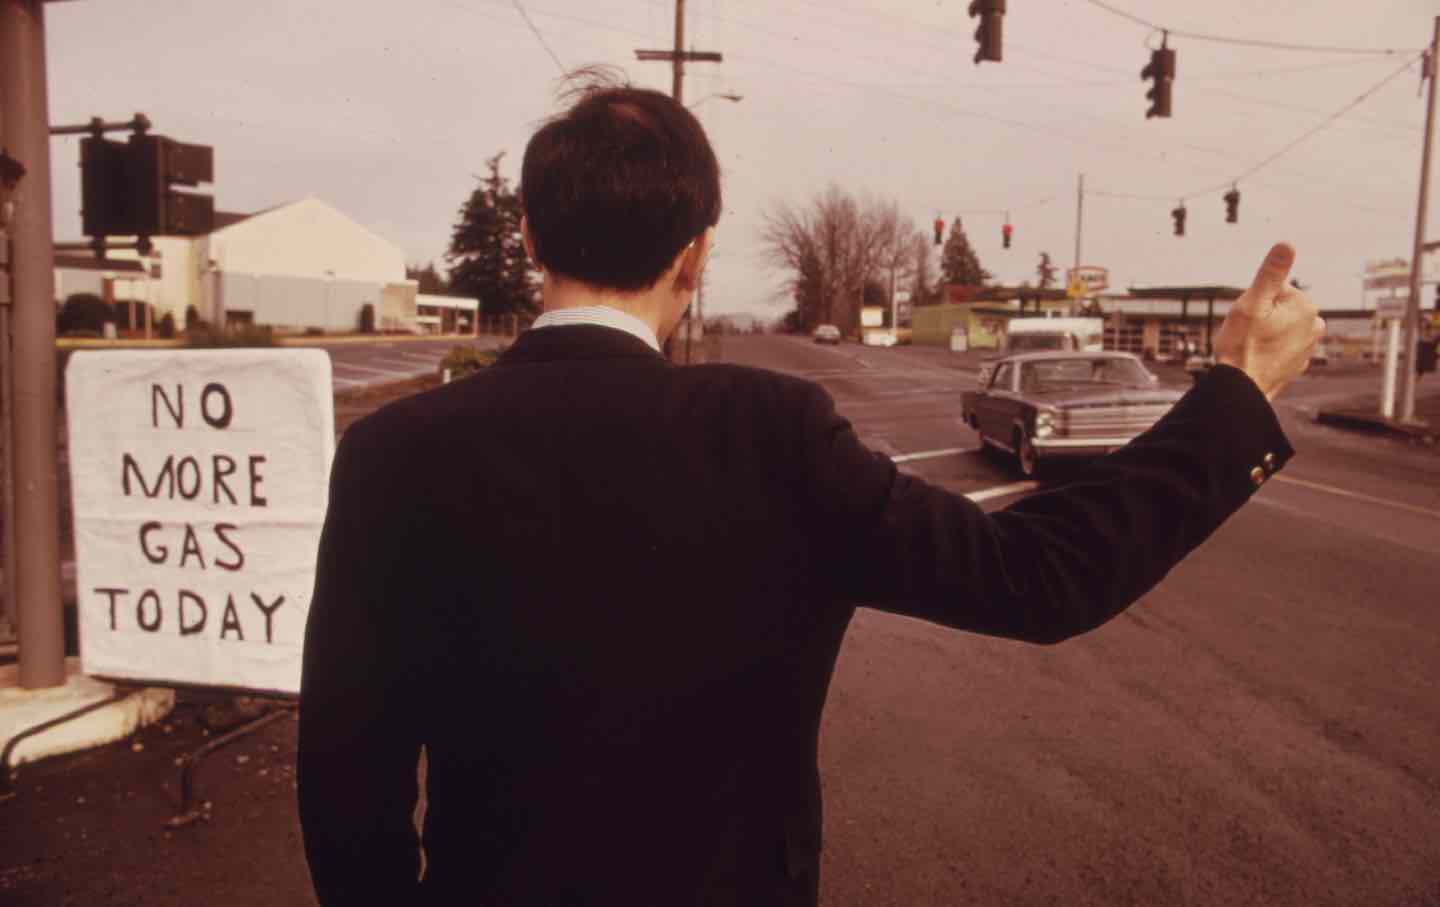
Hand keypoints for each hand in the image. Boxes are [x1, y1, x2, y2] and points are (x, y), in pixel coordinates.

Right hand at [1212, 242, 1325, 400]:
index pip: (1274, 289)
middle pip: (1279, 307)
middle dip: (1261, 315)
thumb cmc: (1243, 346)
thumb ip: (1271, 273)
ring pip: (1280, 326)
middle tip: (1248, 332)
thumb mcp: (1252, 303)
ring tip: (1251, 346)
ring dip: (1265, 332)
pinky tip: (1257, 358)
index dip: (1254, 301)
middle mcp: (1314, 324)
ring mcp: (1309, 345)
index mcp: (1305, 306)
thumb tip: (1287, 244)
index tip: (1248, 318)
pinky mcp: (1300, 362)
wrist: (1243, 389)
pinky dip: (1269, 349)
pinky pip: (1282, 346)